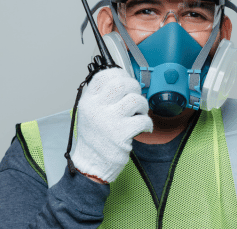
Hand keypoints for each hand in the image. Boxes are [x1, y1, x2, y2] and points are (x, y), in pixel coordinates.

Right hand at [72, 68, 152, 182]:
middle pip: (122, 84)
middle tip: (136, 98)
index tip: (125, 79)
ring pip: (135, 99)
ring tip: (140, 114)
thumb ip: (102, 97)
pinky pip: (143, 120)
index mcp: (88, 101)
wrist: (92, 163)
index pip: (103, 76)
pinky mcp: (121, 134)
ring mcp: (109, 120)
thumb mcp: (90, 112)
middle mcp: (96, 108)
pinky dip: (148, 123)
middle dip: (135, 88)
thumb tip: (123, 81)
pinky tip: (143, 127)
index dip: (119, 74)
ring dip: (143, 106)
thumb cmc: (95, 138)